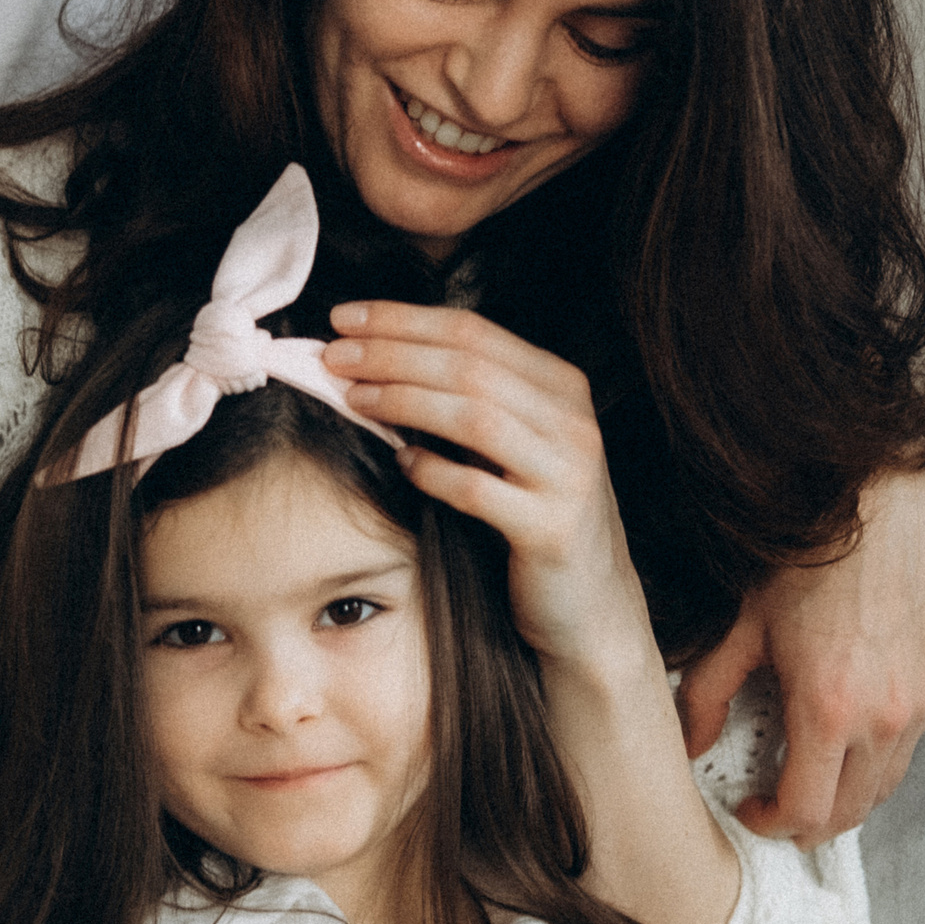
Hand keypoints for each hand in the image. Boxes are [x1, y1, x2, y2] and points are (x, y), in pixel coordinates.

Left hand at [326, 303, 651, 681]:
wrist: (590, 605)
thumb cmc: (535, 515)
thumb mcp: (514, 445)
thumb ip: (467, 400)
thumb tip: (374, 359)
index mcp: (561, 386)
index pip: (474, 331)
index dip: (404, 319)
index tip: (346, 319)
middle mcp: (571, 421)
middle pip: (469, 365)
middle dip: (392, 353)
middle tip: (334, 356)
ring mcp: (567, 474)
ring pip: (475, 416)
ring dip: (403, 401)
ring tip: (354, 399)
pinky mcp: (551, 528)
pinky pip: (479, 489)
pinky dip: (433, 471)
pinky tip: (401, 463)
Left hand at [677, 463, 924, 841]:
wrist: (875, 501)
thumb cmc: (803, 557)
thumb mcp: (742, 625)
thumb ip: (708, 692)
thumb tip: (688, 744)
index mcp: (829, 709)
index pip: (807, 809)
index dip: (773, 823)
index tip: (749, 808)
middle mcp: (884, 717)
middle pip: (852, 812)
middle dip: (809, 822)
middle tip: (775, 806)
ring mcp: (919, 703)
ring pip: (884, 785)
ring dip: (846, 797)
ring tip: (807, 780)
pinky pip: (906, 748)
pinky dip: (873, 762)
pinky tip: (842, 741)